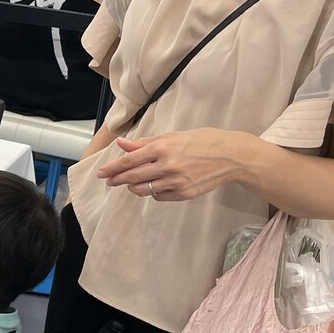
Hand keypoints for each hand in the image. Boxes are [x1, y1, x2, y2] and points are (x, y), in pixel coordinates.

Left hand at [96, 129, 247, 202]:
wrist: (232, 156)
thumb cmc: (203, 141)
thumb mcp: (174, 136)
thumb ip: (146, 143)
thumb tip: (122, 144)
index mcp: (162, 148)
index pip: (129, 161)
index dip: (112, 168)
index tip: (101, 173)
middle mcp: (167, 165)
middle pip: (132, 177)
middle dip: (117, 180)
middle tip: (109, 181)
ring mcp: (176, 181)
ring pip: (143, 189)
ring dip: (134, 187)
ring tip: (132, 183)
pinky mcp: (184, 193)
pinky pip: (159, 196)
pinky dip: (153, 192)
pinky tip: (155, 185)